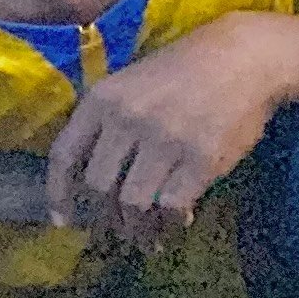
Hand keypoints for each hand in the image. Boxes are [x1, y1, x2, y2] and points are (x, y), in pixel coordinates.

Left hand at [47, 15, 278, 240]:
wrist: (241, 59)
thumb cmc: (181, 72)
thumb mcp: (128, 85)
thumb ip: (107, 125)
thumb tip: (94, 181)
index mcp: (101, 99)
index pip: (64, 154)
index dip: (58, 193)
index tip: (60, 221)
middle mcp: (126, 119)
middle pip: (98, 186)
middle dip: (103, 217)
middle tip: (114, 231)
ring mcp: (163, 140)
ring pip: (133, 203)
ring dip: (136, 228)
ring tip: (143, 238)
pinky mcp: (200, 159)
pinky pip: (173, 206)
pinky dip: (171, 223)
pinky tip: (175, 225)